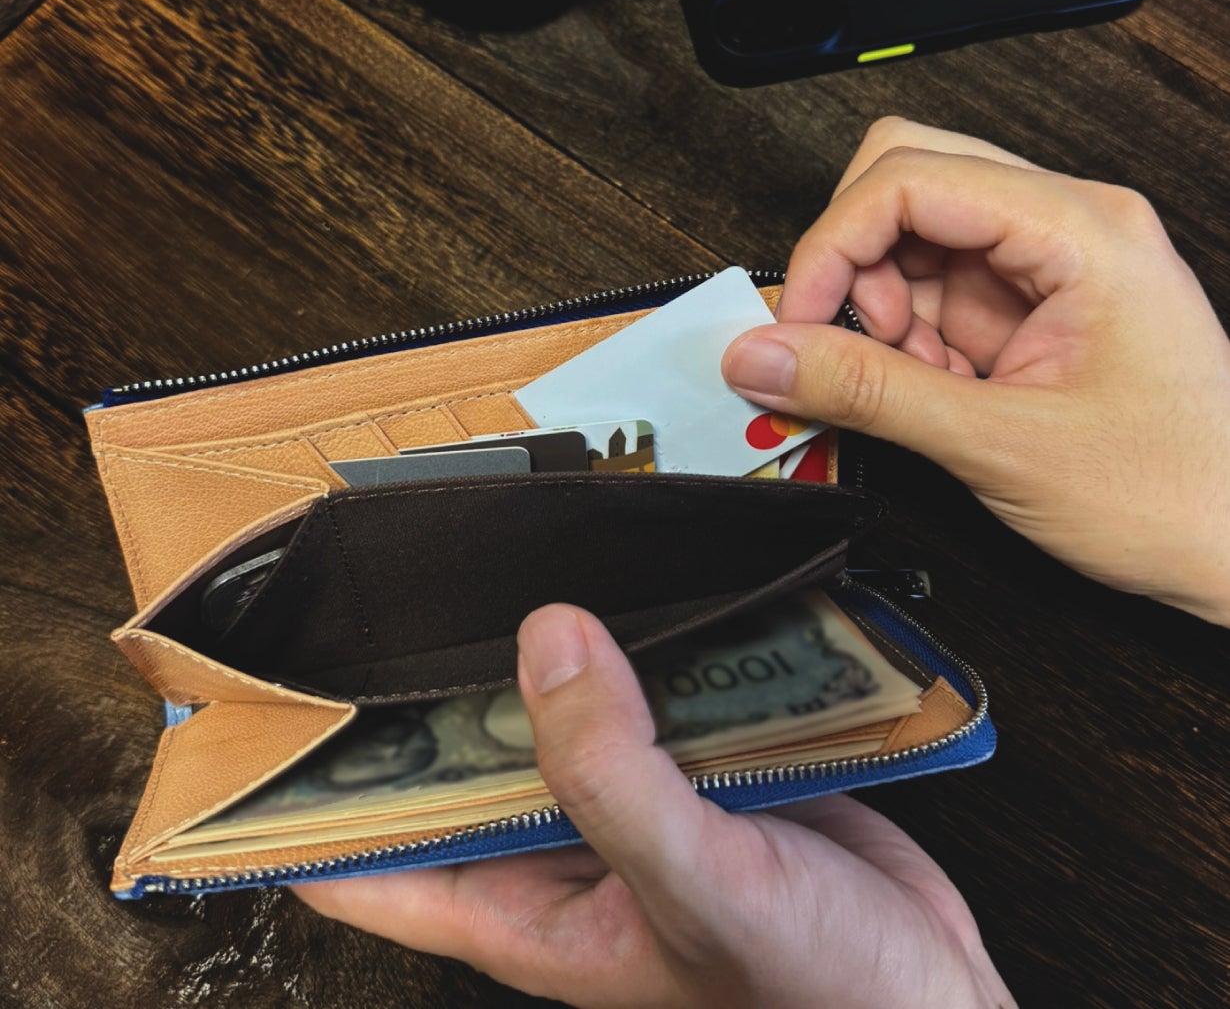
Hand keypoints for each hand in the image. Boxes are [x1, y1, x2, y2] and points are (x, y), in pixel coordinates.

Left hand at [295, 605, 1013, 1007]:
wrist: (933, 999)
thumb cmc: (813, 995)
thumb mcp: (698, 890)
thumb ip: (612, 774)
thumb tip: (546, 642)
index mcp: (521, 907)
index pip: (363, 858)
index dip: (298, 796)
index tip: (256, 712)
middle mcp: (561, 846)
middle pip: (456, 753)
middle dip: (428, 681)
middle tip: (393, 586)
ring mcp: (629, 798)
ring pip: (554, 707)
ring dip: (539, 647)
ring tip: (504, 558)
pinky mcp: (696, 761)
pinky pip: (644, 689)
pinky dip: (637, 642)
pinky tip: (634, 585)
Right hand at [723, 117, 1229, 624]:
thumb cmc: (1177, 493)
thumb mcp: (1002, 443)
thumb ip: (869, 392)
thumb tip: (764, 355)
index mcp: (1078, 228)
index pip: (908, 177)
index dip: (832, 246)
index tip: (796, 324)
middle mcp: (1063, 227)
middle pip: (905, 183)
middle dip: (852, 266)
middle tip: (837, 344)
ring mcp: (1044, 267)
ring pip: (909, 242)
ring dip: (877, 313)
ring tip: (905, 387)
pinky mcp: (1028, 310)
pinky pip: (931, 295)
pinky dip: (903, 344)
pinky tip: (931, 395)